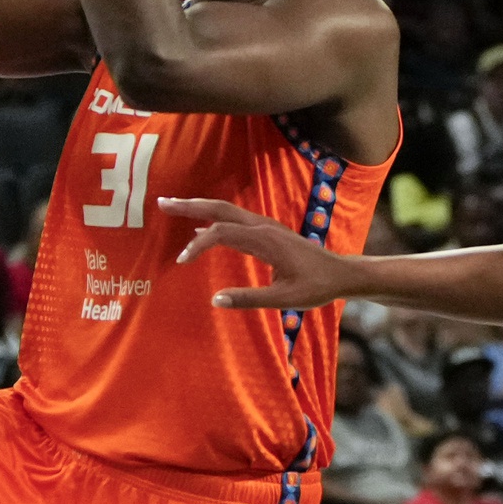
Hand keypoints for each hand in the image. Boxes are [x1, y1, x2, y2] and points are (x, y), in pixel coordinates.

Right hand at [164, 196, 358, 310]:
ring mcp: (266, 226)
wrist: (341, 274)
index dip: (197, 244)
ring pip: (227, 210)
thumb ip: (249, 299)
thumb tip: (216, 300)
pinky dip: (213, 218)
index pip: (220, 233)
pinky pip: (235, 219)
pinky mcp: (268, 231)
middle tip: (162, 203)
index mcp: (264, 240)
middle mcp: (263, 227)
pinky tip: (200, 226)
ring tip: (173, 206)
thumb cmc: (315, 287)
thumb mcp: (284, 300)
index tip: (182, 261)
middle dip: (190, 205)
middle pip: (220, 209)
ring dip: (199, 207)